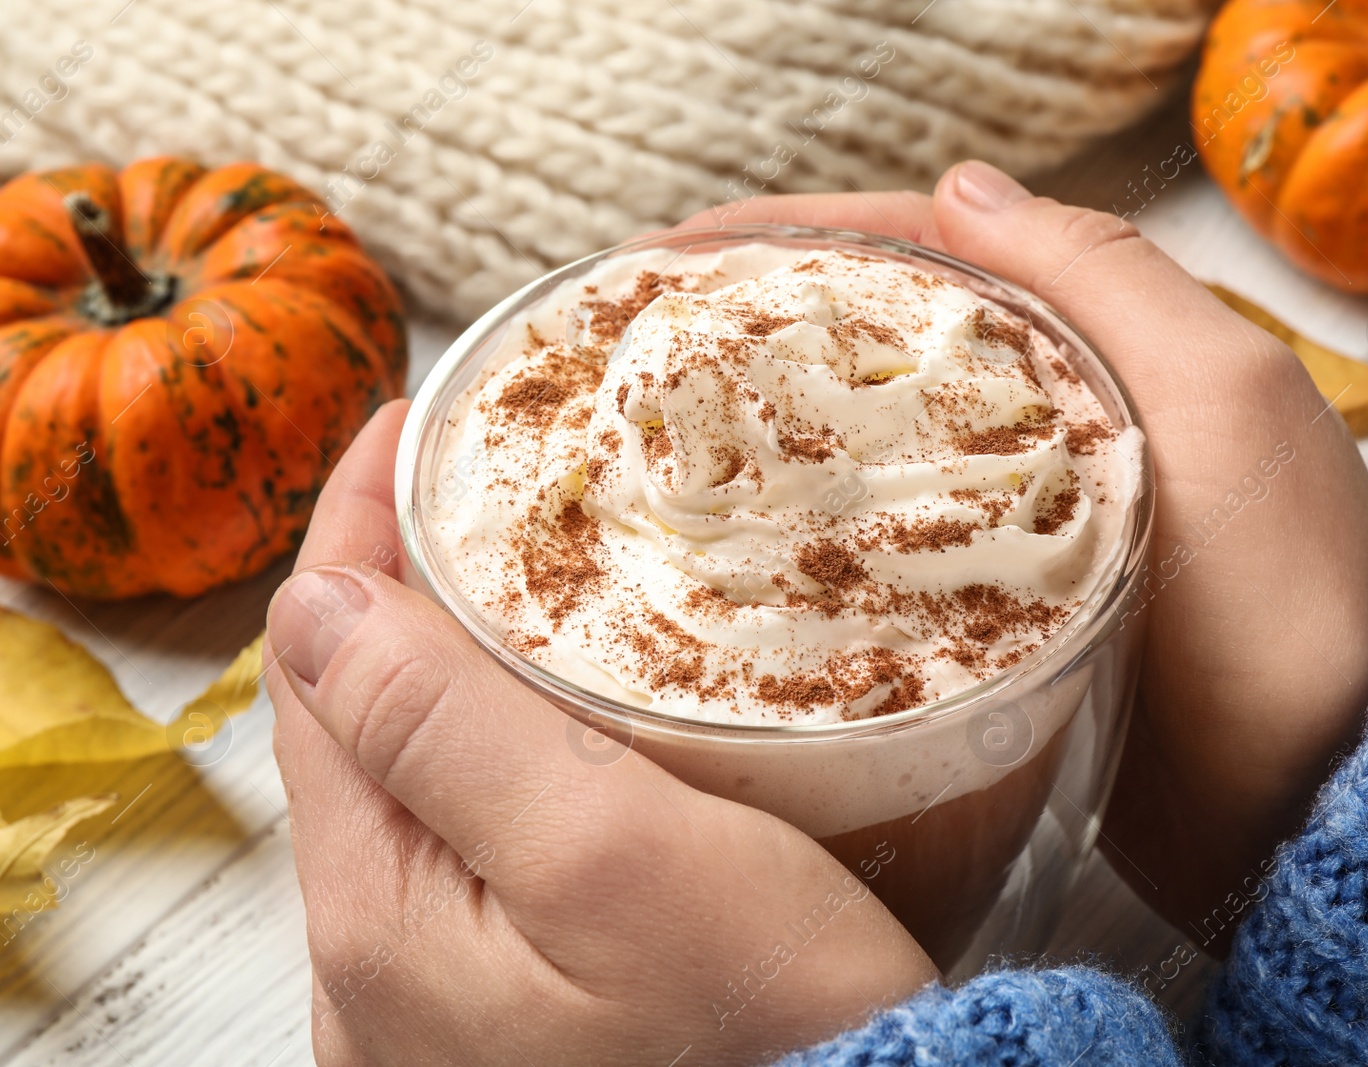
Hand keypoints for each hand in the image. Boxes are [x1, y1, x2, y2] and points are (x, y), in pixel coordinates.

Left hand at [265, 402, 935, 1066]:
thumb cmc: (770, 1028)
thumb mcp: (611, 855)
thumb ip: (445, 733)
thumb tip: (317, 604)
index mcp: (382, 919)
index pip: (316, 672)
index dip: (355, 534)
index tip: (408, 428)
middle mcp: (384, 970)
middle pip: (357, 723)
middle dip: (401, 588)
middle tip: (471, 478)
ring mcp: (445, 993)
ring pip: (419, 775)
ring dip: (452, 662)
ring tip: (517, 564)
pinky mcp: (520, 1002)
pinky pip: (476, 836)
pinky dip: (502, 742)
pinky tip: (561, 706)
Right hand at [685, 164, 1367, 944]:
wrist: (1318, 799)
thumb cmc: (1291, 608)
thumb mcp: (1224, 408)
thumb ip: (1107, 281)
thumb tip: (963, 185)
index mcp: (1105, 349)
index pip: (928, 254)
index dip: (796, 237)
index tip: (674, 253)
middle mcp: (1055, 420)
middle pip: (884, 342)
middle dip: (761, 325)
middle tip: (641, 340)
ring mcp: (1018, 520)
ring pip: (874, 442)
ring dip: (773, 425)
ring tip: (657, 427)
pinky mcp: (995, 614)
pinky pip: (885, 545)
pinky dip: (811, 528)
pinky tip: (735, 539)